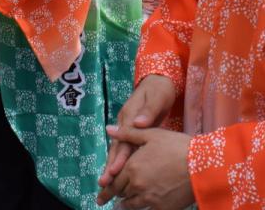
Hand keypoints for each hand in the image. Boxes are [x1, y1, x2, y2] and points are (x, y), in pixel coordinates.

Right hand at [97, 75, 176, 198]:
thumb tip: (138, 122)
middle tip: (104, 183)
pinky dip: (121, 160)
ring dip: (112, 165)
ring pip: (119, 149)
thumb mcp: (157, 97)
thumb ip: (149, 110)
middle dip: (110, 165)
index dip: (119, 156)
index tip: (115, 171)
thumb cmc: (160, 89)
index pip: (123, 139)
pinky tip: (118, 173)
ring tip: (106, 183)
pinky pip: (125, 148)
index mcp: (129, 114)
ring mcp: (127, 126)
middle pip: (117, 146)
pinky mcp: (132, 131)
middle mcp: (125, 121)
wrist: (160, 82)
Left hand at [99, 127, 193, 209]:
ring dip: (125, 204)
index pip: (113, 180)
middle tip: (103, 199)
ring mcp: (149, 199)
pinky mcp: (162, 208)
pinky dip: (142, 208)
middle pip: (120, 193)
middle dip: (112, 196)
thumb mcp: (152, 135)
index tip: (101, 191)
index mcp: (132, 167)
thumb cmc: (177, 146)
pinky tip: (142, 206)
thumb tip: (109, 129)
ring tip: (121, 205)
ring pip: (131, 205)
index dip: (106, 186)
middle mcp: (137, 185)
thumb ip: (128, 134)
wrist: (201, 165)